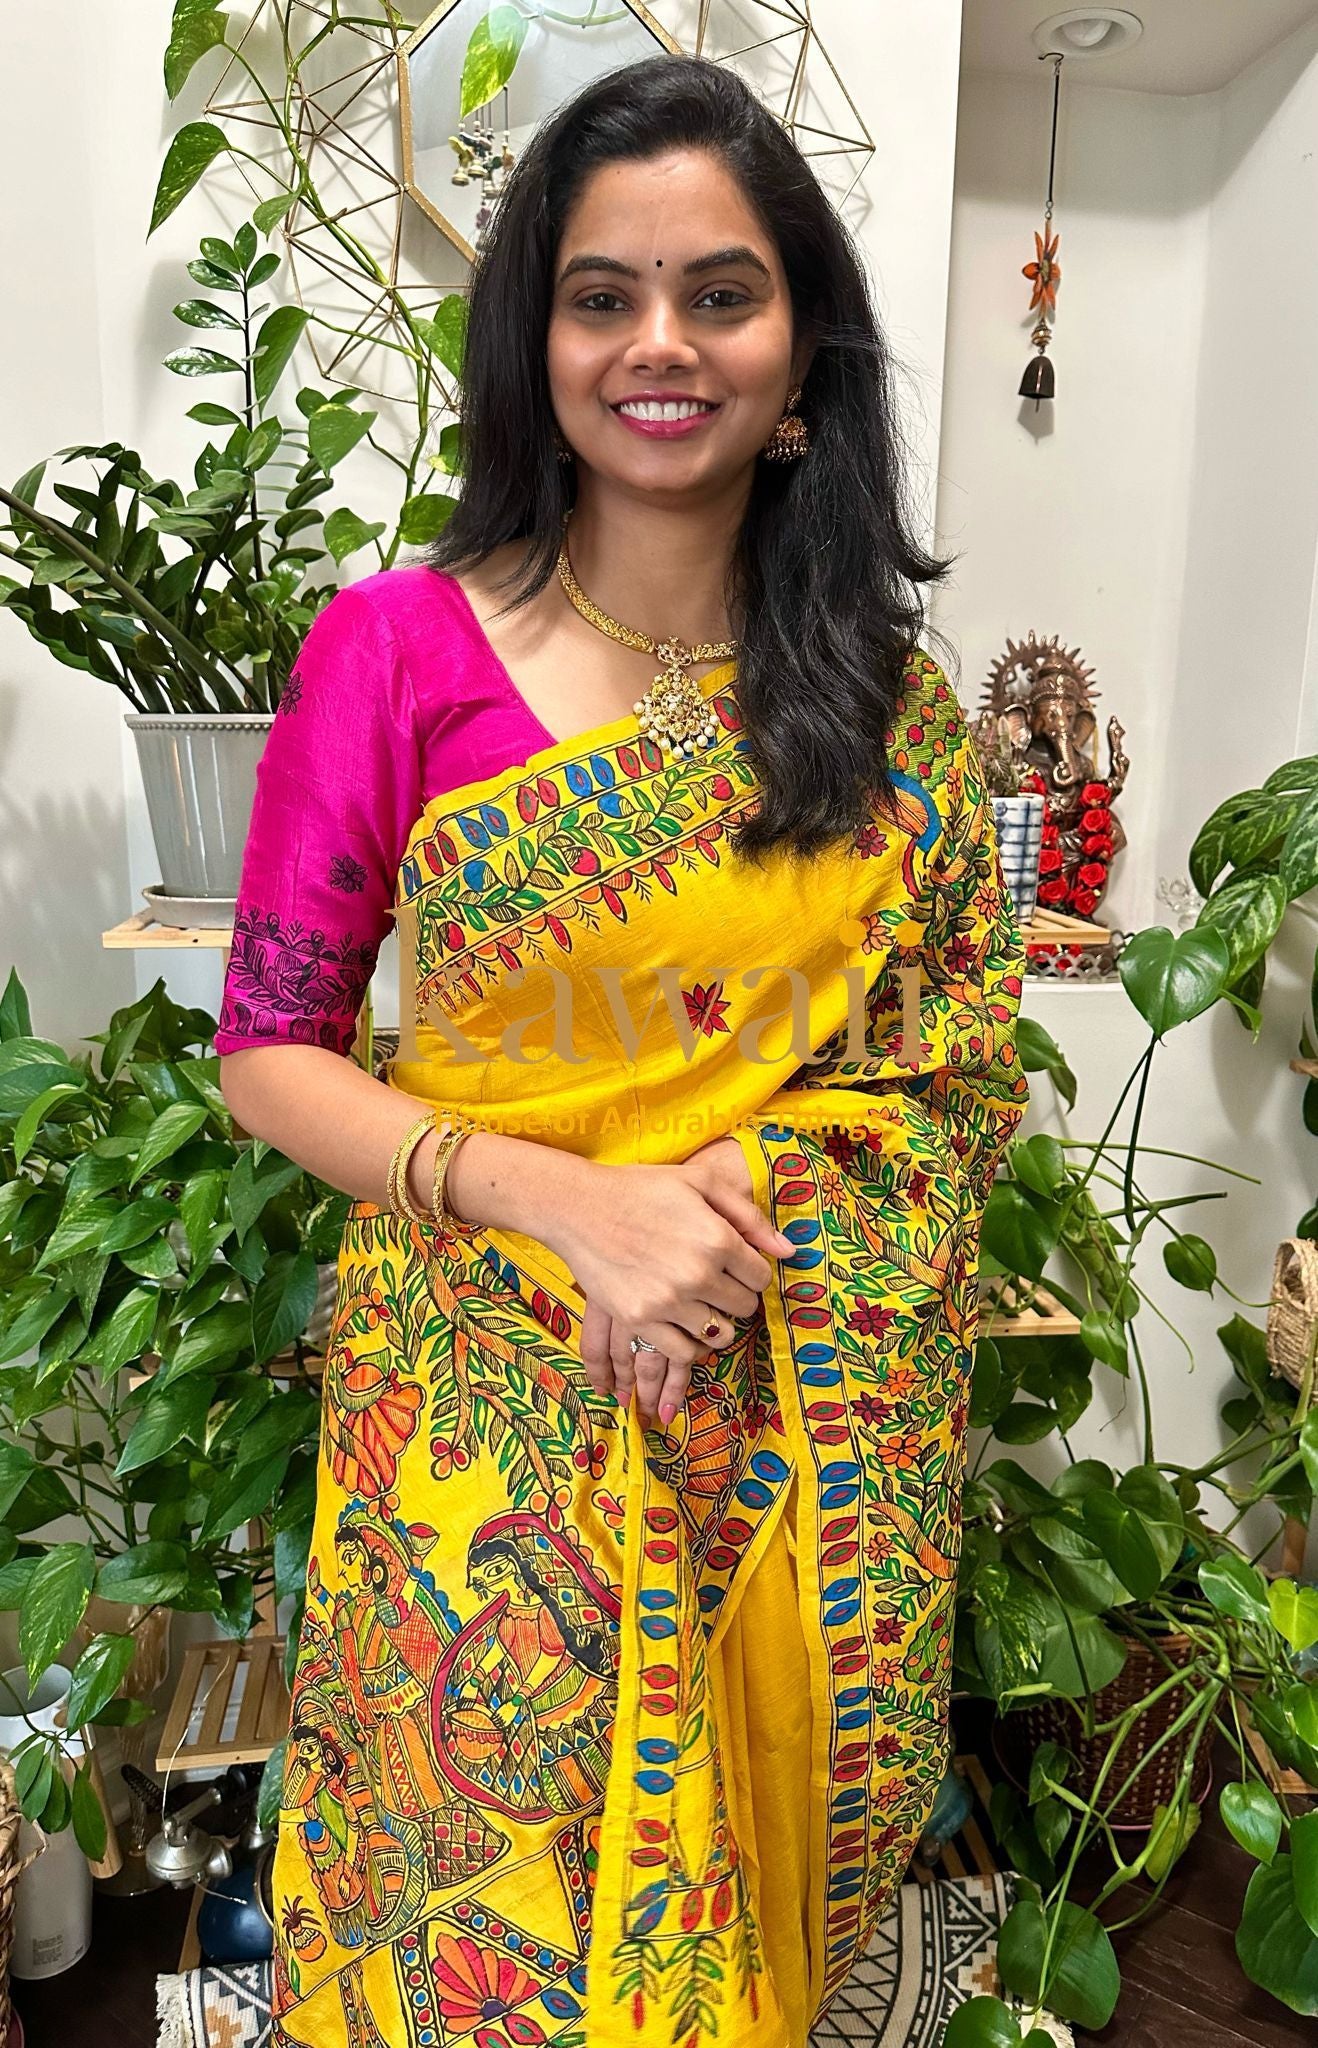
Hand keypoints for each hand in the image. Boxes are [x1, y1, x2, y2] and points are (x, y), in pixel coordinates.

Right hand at [545, 1146, 790, 1430]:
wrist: (579, 1207)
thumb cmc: (642, 1189)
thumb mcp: (701, 1183)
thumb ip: (750, 1217)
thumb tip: (789, 1252)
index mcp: (718, 1238)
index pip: (761, 1277)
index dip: (752, 1272)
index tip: (735, 1266)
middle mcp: (698, 1274)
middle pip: (744, 1307)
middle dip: (736, 1296)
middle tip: (715, 1282)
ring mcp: (668, 1301)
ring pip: (719, 1335)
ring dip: (715, 1322)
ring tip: (698, 1303)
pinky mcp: (640, 1319)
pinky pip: (683, 1351)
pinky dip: (688, 1343)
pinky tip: (679, 1321)